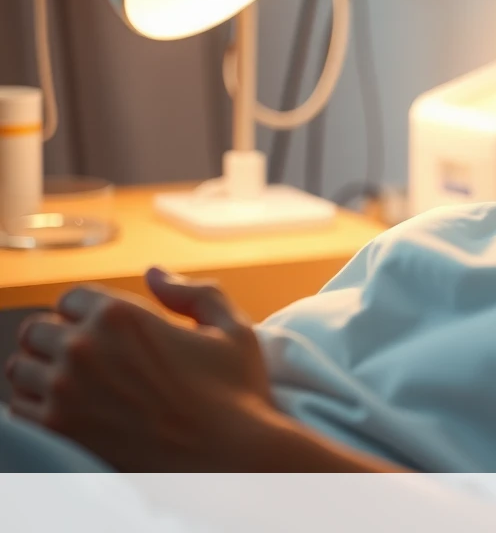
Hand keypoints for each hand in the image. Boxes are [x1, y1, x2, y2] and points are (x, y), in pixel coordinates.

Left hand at [5, 268, 277, 470]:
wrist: (229, 461)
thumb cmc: (236, 394)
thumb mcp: (231, 330)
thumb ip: (193, 292)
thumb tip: (153, 273)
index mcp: (122, 315)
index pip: (71, 298)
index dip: (88, 312)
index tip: (105, 331)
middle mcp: (85, 347)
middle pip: (39, 329)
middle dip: (60, 338)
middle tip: (89, 359)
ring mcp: (66, 391)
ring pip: (21, 365)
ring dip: (41, 370)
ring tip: (72, 383)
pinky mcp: (59, 430)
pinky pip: (18, 406)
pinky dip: (33, 403)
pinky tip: (65, 408)